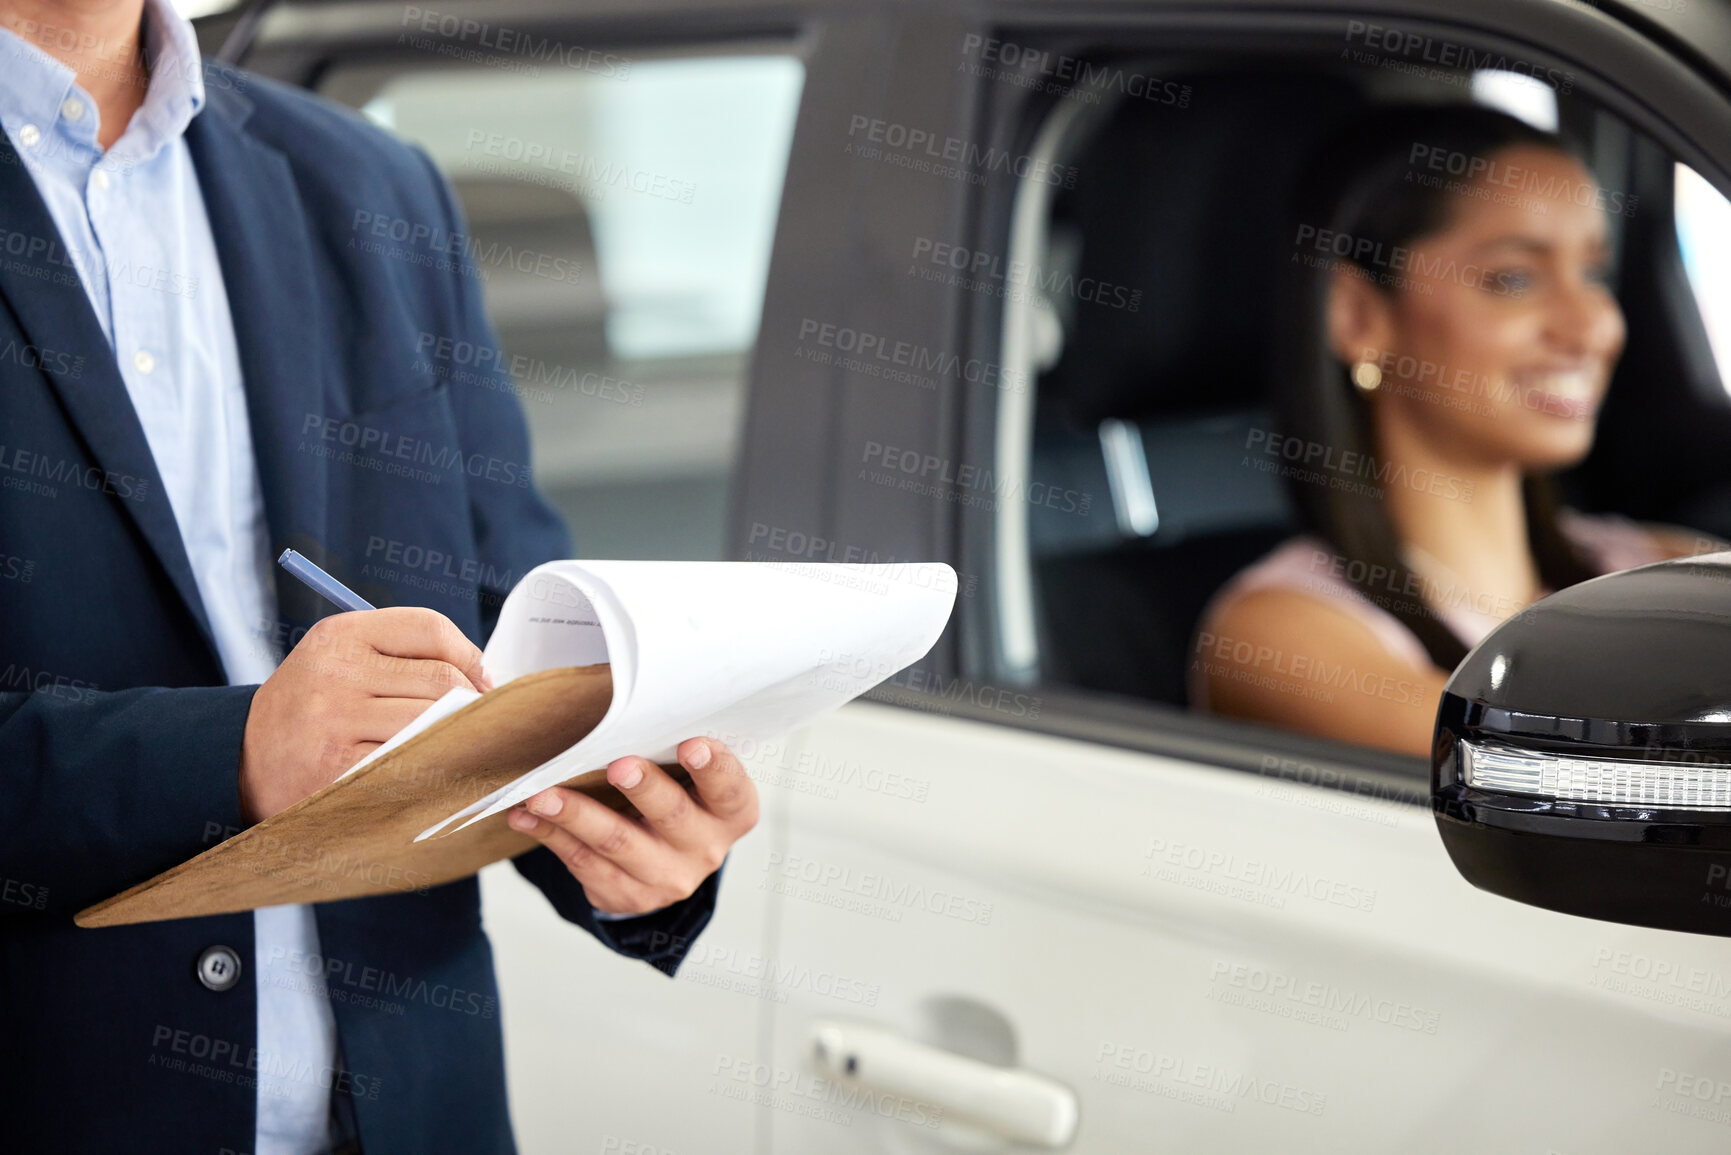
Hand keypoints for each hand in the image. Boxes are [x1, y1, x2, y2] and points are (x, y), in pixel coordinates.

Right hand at [239, 607, 490, 822]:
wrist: (240, 760)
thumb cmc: (311, 708)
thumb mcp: (341, 660)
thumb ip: (402, 656)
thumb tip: (483, 677)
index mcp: (340, 635)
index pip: (429, 627)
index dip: (469, 655)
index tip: (482, 681)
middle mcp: (336, 672)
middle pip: (440, 678)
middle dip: (471, 703)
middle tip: (481, 723)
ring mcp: (335, 720)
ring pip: (433, 720)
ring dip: (458, 736)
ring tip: (462, 745)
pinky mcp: (338, 768)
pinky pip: (411, 761)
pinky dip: (434, 766)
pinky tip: (435, 770)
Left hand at [506, 737, 758, 915]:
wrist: (669, 861)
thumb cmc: (680, 795)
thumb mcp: (694, 777)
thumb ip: (674, 749)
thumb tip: (626, 705)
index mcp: (732, 812)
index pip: (730, 788)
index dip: (714, 767)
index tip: (691, 743)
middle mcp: (706, 848)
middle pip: (672, 816)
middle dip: (644, 789)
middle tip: (619, 765)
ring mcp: (667, 878)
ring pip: (617, 843)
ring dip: (576, 815)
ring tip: (541, 794)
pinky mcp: (627, 895)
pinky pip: (583, 862)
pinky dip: (550, 834)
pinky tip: (525, 815)